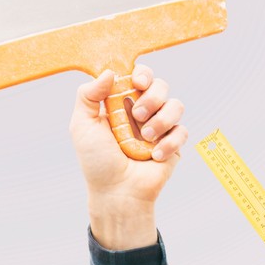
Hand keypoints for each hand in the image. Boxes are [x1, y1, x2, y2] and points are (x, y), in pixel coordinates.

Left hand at [73, 67, 185, 249]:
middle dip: (152, 97)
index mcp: (121, 102)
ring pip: (176, 105)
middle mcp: (143, 111)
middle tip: (137, 115)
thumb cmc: (97, 161)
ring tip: (145, 137)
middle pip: (160, 85)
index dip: (142, 74)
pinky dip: (169, 142)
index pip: (138, 76)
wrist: (117, 193)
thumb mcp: (82, 125)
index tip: (137, 83)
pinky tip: (154, 155)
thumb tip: (109, 72)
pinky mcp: (174, 144)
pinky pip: (182, 131)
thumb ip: (88, 95)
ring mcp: (160, 126)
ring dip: (161, 119)